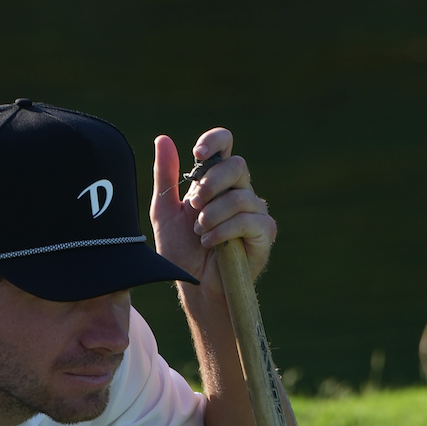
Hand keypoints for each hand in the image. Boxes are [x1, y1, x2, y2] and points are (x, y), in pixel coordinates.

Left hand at [149, 127, 276, 295]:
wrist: (194, 287)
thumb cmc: (182, 251)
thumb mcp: (165, 212)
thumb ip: (166, 176)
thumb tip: (163, 138)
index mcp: (216, 181)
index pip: (225, 145)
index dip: (215, 141)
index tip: (197, 154)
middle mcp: (239, 190)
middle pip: (236, 165)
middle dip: (210, 185)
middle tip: (194, 208)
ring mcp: (254, 210)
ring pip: (239, 197)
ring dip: (212, 216)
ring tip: (200, 234)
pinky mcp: (264, 231)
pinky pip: (247, 220)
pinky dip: (223, 231)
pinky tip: (210, 243)